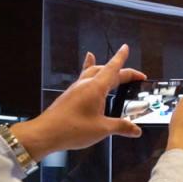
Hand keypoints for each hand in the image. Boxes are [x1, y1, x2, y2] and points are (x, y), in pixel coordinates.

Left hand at [12, 45, 145, 160]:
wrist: (46, 133)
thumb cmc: (73, 128)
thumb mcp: (103, 129)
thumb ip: (121, 127)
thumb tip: (136, 130)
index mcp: (96, 88)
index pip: (112, 69)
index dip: (121, 58)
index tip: (125, 48)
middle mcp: (85, 84)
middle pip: (104, 70)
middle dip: (120, 70)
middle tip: (132, 76)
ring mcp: (76, 89)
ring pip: (92, 72)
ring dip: (104, 70)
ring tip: (110, 68)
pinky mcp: (70, 96)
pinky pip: (82, 80)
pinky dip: (89, 75)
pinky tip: (89, 80)